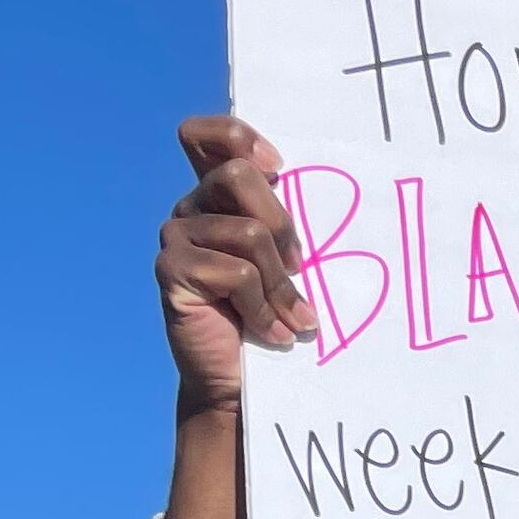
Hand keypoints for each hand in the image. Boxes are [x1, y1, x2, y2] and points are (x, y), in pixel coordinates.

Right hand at [159, 116, 316, 414]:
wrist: (246, 381)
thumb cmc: (278, 316)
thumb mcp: (291, 264)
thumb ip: (290, 227)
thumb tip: (347, 195)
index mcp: (220, 196)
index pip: (207, 136)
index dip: (239, 137)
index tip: (280, 169)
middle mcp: (192, 208)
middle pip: (237, 176)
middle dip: (282, 224)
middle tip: (300, 267)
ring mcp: (176, 237)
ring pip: (246, 232)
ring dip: (280, 283)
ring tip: (292, 318)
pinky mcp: (171, 271)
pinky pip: (234, 273)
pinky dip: (263, 308)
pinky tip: (271, 333)